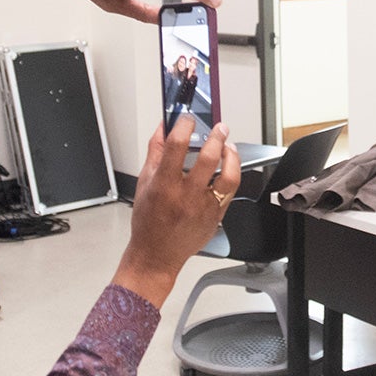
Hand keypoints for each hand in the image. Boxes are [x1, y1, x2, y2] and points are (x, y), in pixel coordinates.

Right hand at [111, 116, 240, 305]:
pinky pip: (231, 192)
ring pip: (228, 176)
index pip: (177, 146)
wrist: (157, 255)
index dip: (185, 127)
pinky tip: (228, 167)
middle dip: (217, 137)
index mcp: (164, 185)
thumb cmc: (148, 222)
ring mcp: (204, 207)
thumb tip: (162, 128)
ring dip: (232, 156)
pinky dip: (231, 175)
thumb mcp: (144, 183)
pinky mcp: (216, 217)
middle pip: (209, 159)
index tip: (188, 120)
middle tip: (219, 128)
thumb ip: (155, 153)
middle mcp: (186, 196)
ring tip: (229, 146)